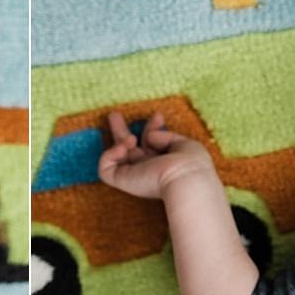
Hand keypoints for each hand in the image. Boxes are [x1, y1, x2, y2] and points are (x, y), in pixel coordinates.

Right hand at [96, 110, 216, 199]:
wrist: (184, 179)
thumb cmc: (190, 163)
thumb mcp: (184, 143)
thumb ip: (165, 136)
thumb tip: (149, 136)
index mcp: (163, 163)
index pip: (151, 144)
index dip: (152, 127)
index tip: (158, 116)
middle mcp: (147, 169)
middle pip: (129, 148)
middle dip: (122, 130)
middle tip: (114, 114)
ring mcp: (134, 175)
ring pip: (116, 156)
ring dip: (119, 139)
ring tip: (131, 138)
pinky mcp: (122, 180)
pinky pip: (104, 169)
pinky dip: (109, 154)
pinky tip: (124, 147)